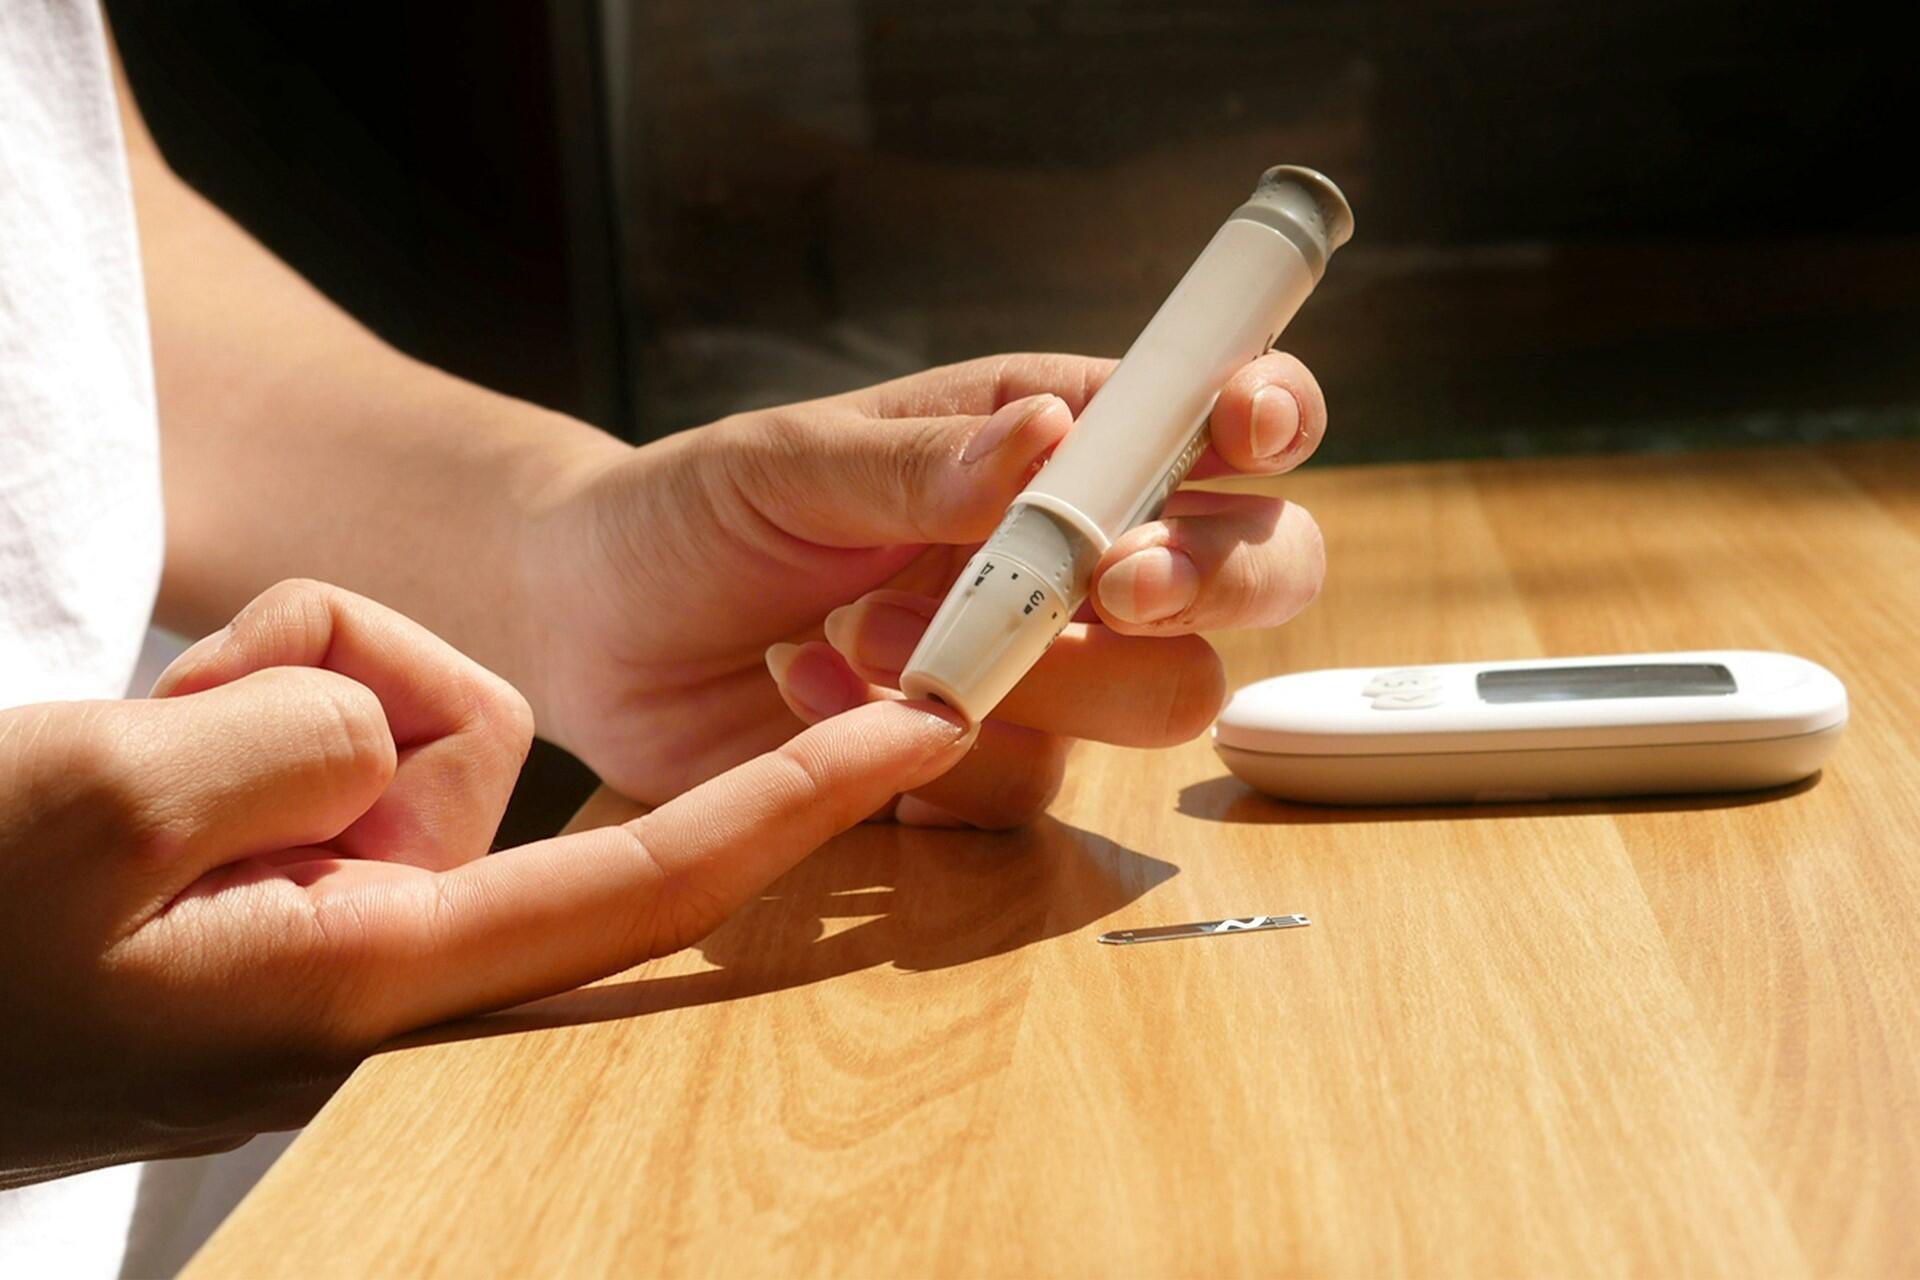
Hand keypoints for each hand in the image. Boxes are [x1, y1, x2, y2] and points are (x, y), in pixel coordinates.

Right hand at [0, 579, 971, 1185]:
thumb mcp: (105, 797)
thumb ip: (310, 740)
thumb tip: (398, 730)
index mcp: (369, 978)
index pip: (646, 880)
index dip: (799, 801)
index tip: (925, 730)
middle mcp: (382, 966)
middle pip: (480, 754)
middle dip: (363, 687)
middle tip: (178, 726)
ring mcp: (327, 937)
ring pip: (389, 730)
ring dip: (267, 700)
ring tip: (129, 757)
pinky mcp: (280, 902)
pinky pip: (316, 755)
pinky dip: (235, 724)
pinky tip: (132, 771)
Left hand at [525, 351, 1327, 824]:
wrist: (593, 635)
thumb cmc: (693, 510)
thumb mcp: (790, 462)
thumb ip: (923, 463)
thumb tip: (1051, 435)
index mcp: (1052, 441)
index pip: (1213, 417)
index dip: (1268, 417)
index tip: (1247, 434)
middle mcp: (1077, 557)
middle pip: (1254, 571)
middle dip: (1210, 579)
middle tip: (1111, 585)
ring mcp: (1042, 672)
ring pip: (1161, 696)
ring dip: (1036, 673)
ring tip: (871, 634)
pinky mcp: (980, 771)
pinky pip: (1026, 791)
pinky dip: (928, 754)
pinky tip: (817, 697)